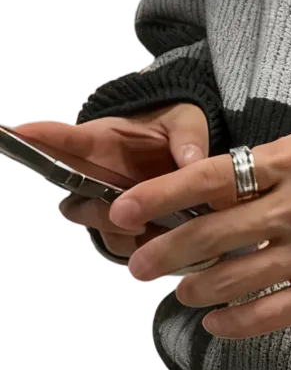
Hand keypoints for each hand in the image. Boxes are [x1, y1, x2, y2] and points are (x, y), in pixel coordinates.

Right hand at [13, 104, 209, 260]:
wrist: (188, 150)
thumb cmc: (176, 128)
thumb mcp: (185, 122)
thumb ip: (187, 137)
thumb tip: (192, 160)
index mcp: (103, 142)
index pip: (66, 141)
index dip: (43, 140)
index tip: (19, 133)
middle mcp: (96, 175)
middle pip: (76, 204)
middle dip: (97, 214)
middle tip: (127, 216)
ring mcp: (110, 203)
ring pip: (97, 229)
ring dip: (120, 233)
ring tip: (151, 228)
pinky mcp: (128, 224)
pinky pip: (122, 246)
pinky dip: (140, 247)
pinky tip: (164, 241)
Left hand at [108, 130, 290, 339]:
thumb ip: (264, 164)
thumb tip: (213, 185)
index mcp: (287, 163)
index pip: (208, 179)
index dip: (159, 195)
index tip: (121, 211)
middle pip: (212, 234)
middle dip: (164, 253)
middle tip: (138, 267)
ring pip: (234, 279)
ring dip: (196, 290)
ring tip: (182, 292)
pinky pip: (271, 313)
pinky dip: (236, 324)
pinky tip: (215, 324)